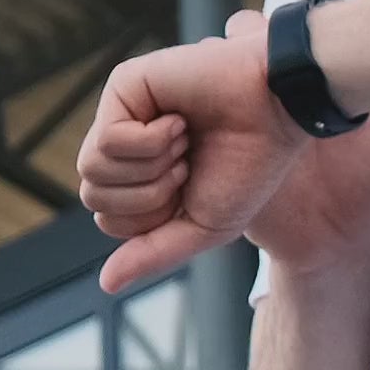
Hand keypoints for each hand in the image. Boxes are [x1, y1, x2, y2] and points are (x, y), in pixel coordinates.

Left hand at [77, 10, 369, 293]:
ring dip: (151, 167)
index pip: (108, 220)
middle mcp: (123, 145)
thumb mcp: (203, 227)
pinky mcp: (123, 85)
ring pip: (92, 169)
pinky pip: (107, 139)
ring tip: (184, 140)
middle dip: (150, 194)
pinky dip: (149, 142)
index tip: (192, 186)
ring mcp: (120, 113)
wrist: (277, 113)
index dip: (152, 216)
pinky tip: (177, 122)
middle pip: (94, 196)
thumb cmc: (248, 166)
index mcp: (139, 176)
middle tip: (188, 164)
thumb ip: (153, 253)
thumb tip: (106, 284)